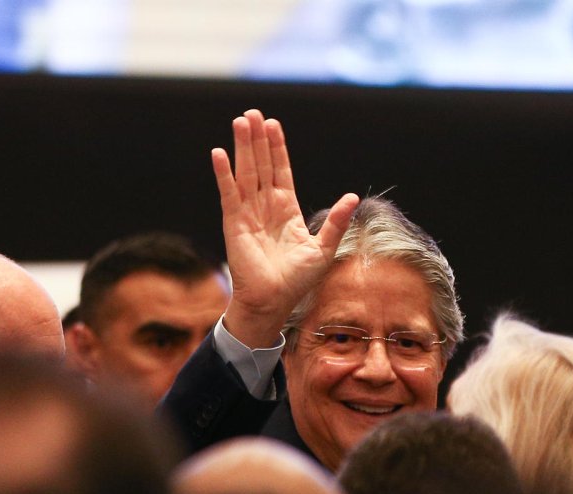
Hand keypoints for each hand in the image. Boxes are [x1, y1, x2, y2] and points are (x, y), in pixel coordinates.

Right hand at [212, 109, 358, 347]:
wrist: (274, 301)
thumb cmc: (298, 280)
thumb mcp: (323, 248)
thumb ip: (336, 221)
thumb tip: (353, 197)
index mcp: (286, 210)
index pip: (280, 171)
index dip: (276, 148)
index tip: (272, 124)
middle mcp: (265, 207)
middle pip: (260, 165)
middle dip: (257, 139)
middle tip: (252, 113)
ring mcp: (248, 213)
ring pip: (245, 172)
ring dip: (242, 147)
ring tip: (240, 121)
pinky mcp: (234, 223)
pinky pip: (229, 193)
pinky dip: (224, 174)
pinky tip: (220, 153)